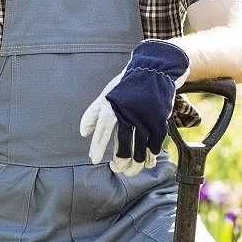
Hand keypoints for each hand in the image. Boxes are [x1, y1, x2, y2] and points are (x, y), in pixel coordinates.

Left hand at [80, 39, 189, 174]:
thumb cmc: (126, 85)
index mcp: (114, 105)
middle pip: (124, 144)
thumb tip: (82, 133)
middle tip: (117, 168)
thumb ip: (93, 113)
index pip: (104, 128)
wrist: (153, 70)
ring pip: (140, 149)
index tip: (93, 160)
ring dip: (135, 164)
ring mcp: (146, 118)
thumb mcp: (107, 94)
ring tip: (130, 171)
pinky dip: (150, 157)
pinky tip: (146, 164)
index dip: (98, 145)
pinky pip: (154, 146)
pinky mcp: (159, 122)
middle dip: (120, 161)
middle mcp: (129, 113)